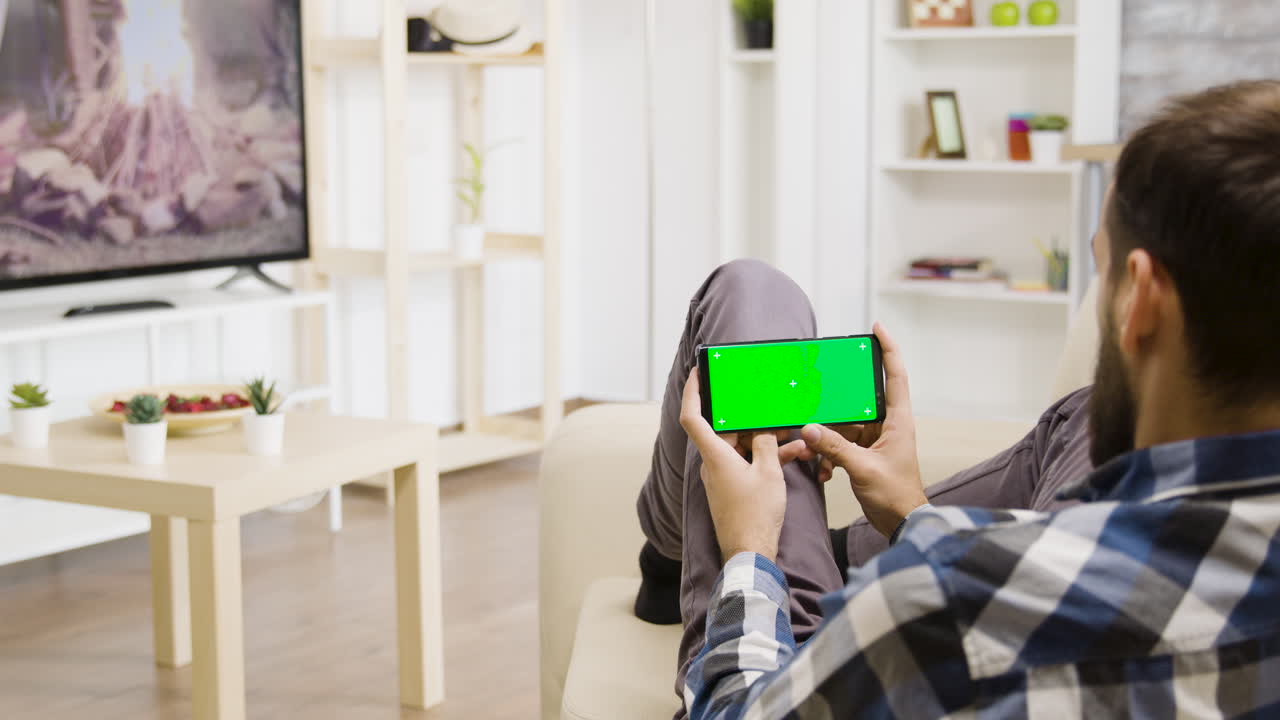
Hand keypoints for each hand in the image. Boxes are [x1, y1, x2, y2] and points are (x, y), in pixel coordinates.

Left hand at [679, 373, 812, 563]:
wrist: (751, 553)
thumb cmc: (755, 516)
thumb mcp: (769, 472)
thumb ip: (766, 443)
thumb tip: (763, 429)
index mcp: (714, 455)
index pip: (692, 416)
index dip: (692, 392)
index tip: (697, 373)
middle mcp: (712, 464)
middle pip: (728, 430)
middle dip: (752, 419)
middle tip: (771, 407)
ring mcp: (721, 476)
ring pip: (742, 447)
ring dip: (766, 440)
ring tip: (793, 434)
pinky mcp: (732, 487)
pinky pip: (747, 463)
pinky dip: (765, 458)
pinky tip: (792, 454)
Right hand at [801, 323, 926, 536]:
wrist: (901, 524)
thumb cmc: (896, 496)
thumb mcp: (863, 469)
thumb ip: (835, 447)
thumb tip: (810, 428)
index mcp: (898, 421)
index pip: (896, 376)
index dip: (889, 349)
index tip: (877, 329)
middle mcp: (887, 425)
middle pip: (858, 401)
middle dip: (834, 406)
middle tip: (816, 398)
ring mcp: (875, 439)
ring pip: (843, 425)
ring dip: (826, 439)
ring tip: (815, 453)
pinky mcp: (863, 453)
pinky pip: (839, 443)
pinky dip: (828, 455)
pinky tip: (824, 470)